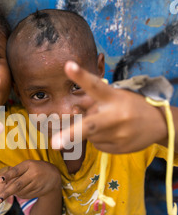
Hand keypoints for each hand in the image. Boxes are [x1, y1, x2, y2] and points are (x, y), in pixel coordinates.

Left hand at [0, 160, 61, 202]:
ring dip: (14, 193)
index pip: (16, 171)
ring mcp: (37, 184)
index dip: (8, 175)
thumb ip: (16, 171)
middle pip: (17, 185)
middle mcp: (33, 174)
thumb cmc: (35, 168)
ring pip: (20, 192)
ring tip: (14, 189)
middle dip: (7, 193)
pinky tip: (22, 190)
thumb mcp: (27, 165)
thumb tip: (3, 182)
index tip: (0, 180)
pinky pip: (25, 195)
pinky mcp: (39, 191)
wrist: (54, 176)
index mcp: (29, 165)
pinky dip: (20, 195)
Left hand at [51, 61, 167, 153]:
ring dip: (92, 131)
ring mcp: (118, 134)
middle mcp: (115, 116)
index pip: (94, 84)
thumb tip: (73, 110)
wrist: (159, 124)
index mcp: (113, 97)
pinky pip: (97, 144)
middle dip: (71, 134)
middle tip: (54, 143)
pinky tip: (115, 133)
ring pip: (90, 135)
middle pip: (89, 125)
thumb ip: (94, 102)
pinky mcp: (118, 148)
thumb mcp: (115, 96)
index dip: (80, 76)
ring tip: (111, 123)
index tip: (68, 65)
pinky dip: (101, 139)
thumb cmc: (130, 106)